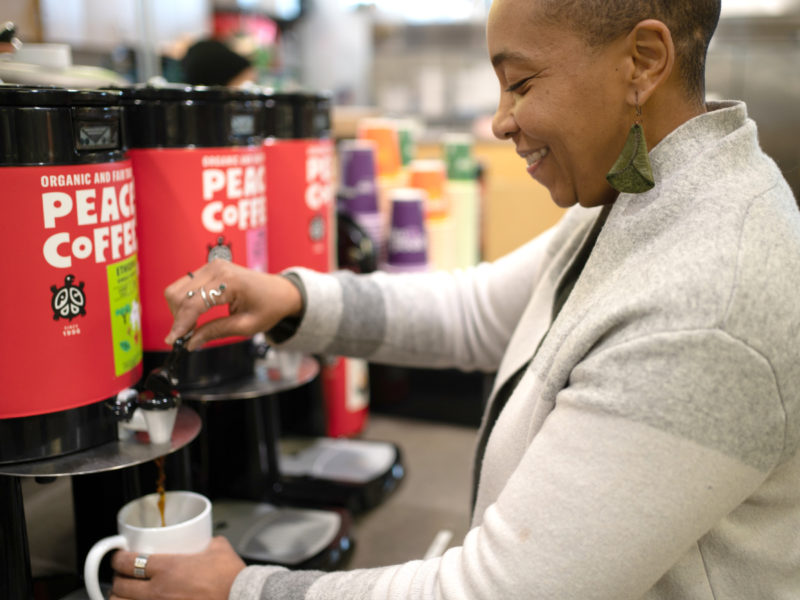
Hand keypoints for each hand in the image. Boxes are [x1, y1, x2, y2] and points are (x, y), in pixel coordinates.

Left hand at [109, 536, 245, 599]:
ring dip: (119, 598)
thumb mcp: (218, 549)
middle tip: (122, 576)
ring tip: (125, 595)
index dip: (118, 559)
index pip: (129, 562)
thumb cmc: (231, 577)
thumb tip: (202, 540)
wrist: (242, 597)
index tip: (118, 557)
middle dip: (117, 580)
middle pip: (120, 586)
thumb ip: (205, 542)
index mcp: (168, 568)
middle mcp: (158, 592)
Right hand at [164, 260, 302, 350]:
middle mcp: (216, 269)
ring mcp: (211, 266)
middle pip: (178, 295)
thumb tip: (189, 343)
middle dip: (178, 319)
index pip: (193, 303)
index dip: (180, 324)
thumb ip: (216, 332)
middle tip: (188, 337)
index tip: (173, 341)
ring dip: (179, 311)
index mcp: (229, 281)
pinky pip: (184, 286)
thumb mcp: (246, 326)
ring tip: (193, 327)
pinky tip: (195, 316)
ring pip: (177, 290)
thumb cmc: (268, 308)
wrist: (280, 292)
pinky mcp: (208, 269)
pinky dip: (184, 303)